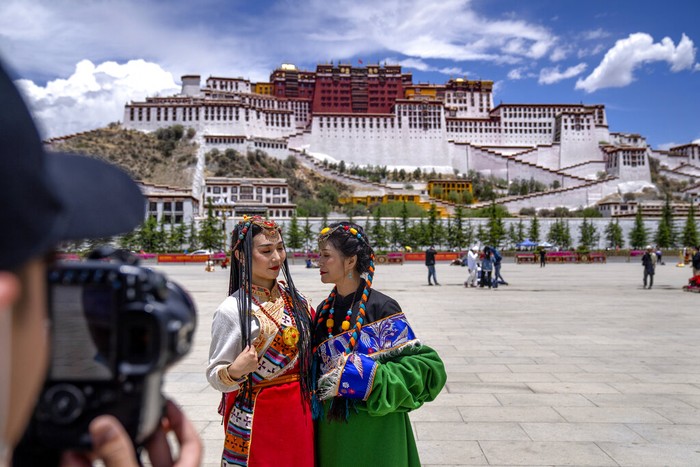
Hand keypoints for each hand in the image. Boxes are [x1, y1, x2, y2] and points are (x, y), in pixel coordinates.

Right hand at [59, 401, 202, 466]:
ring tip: (93, 430)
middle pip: (156, 449)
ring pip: (125, 462)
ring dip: (106, 447)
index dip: (182, 421)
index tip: (168, 403)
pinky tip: (72, 457)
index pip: (192, 444)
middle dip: (140, 428)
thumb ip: (119, 456)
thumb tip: (105, 426)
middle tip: (125, 411)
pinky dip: (87, 466)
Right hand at [228, 345, 258, 378]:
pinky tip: (249, 363)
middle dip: (252, 352)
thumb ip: (246, 349)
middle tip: (248, 354)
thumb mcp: (241, 354)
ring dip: (253, 358)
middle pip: (255, 353)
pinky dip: (254, 363)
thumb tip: (248, 346)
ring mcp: (256, 363)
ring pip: (256, 358)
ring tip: (248, 360)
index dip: (251, 347)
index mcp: (251, 354)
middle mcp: (255, 358)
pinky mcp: (256, 367)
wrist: (237, 370)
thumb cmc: (238, 362)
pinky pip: (256, 363)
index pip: (253, 348)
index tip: (250, 347)